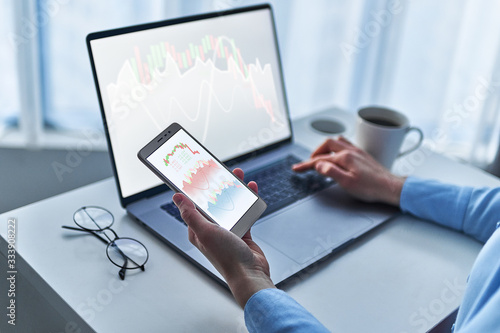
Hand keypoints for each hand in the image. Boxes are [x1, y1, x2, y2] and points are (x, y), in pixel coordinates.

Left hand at [172, 168, 274, 307]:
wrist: (250, 274)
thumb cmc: (227, 257)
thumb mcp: (205, 232)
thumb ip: (191, 215)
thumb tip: (177, 198)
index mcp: (198, 230)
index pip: (194, 204)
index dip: (195, 188)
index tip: (197, 173)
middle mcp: (211, 229)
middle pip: (214, 201)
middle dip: (217, 185)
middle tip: (221, 170)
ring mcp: (227, 230)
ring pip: (230, 204)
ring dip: (234, 190)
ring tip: (238, 175)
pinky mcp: (242, 232)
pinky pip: (244, 212)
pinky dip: (247, 201)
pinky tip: (251, 191)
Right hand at [292, 137, 404, 205]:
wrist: (391, 188)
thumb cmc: (371, 188)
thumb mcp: (348, 183)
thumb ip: (331, 172)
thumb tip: (319, 165)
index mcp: (345, 157)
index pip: (320, 159)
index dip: (306, 164)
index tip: (297, 168)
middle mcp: (351, 151)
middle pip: (327, 144)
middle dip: (315, 152)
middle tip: (308, 162)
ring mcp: (357, 151)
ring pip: (337, 141)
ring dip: (326, 147)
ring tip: (321, 156)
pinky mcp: (362, 155)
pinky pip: (345, 144)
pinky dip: (336, 146)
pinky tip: (337, 154)